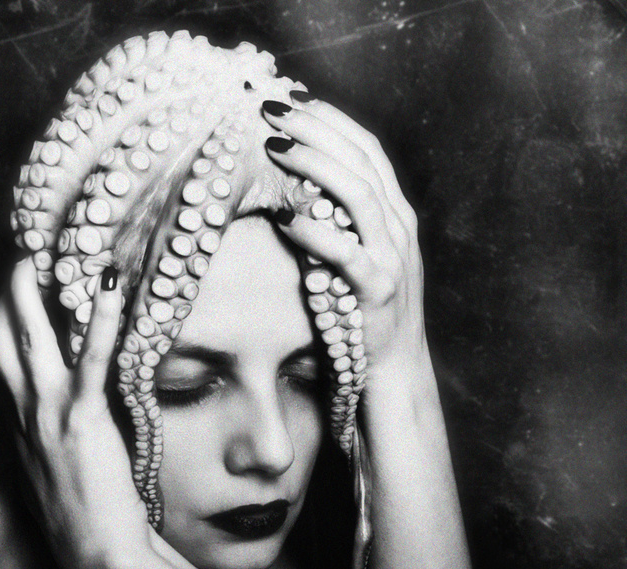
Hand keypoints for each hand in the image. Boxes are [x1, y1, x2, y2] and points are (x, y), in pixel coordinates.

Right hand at [0, 259, 153, 568]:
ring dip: (37, 289)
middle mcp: (25, 412)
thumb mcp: (49, 471)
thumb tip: (52, 419)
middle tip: (22, 245)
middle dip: (6, 290)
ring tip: (47, 248)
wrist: (95, 556)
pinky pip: (90, 361)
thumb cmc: (79, 515)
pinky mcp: (83, 422)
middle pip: (1, 337)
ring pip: (32, 339)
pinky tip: (111, 286)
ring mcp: (49, 415)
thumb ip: (45, 438)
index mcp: (18, 422)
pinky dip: (99, 321)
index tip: (10, 282)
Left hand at [262, 98, 425, 377]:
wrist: (393, 367)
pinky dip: (317, 233)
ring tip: (274, 146)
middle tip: (272, 110)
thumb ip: (338, 219)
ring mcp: (391, 256)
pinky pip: (346, 254)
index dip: (330, 120)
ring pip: (358, 195)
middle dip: (315, 130)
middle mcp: (397, 226)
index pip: (366, 148)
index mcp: (393, 212)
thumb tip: (291, 184)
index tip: (292, 99)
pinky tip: (286, 218)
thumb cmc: (363, 308)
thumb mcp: (358, 252)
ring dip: (314, 166)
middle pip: (360, 161)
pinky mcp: (377, 290)